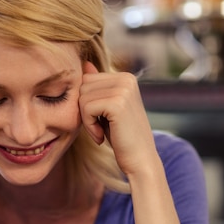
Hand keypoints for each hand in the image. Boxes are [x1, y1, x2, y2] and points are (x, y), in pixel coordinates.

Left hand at [79, 62, 157, 177]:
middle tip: (101, 128)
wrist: (141, 160)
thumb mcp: (107, 109)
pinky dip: (90, 126)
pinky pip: (86, 109)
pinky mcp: (117, 103)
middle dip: (85, 111)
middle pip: (83, 87)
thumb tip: (85, 63)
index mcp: (125, 77)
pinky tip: (102, 136)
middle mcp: (126, 78)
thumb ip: (98, 87)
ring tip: (102, 132)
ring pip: (82, 98)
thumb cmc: (122, 138)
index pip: (87, 80)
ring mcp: (124, 89)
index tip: (102, 121)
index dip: (87, 104)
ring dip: (87, 121)